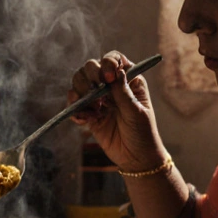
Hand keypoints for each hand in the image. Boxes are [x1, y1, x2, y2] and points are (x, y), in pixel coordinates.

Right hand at [68, 51, 167, 171]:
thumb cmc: (143, 133)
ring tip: (93, 110)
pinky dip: (75, 110)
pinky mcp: (88, 113)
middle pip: (91, 66)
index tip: (108, 77)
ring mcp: (98, 98)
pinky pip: (74, 104)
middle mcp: (111, 85)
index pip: (114, 59)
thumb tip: (116, 72)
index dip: (107, 62)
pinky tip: (85, 120)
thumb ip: (124, 93)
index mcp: (128, 80)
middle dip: (90, 76)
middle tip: (96, 94)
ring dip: (81, 93)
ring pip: (79, 82)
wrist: (136, 158)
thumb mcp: (136, 112)